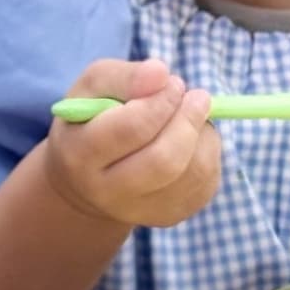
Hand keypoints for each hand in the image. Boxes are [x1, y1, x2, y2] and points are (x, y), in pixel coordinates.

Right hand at [38, 59, 220, 229]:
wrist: (85, 180)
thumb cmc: (90, 122)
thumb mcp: (91, 88)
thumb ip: (124, 76)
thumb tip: (162, 74)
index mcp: (80, 155)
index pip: (130, 130)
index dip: (161, 101)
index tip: (172, 83)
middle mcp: (107, 191)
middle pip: (164, 161)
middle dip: (189, 120)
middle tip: (197, 96)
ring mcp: (141, 211)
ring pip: (193, 172)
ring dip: (204, 134)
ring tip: (194, 115)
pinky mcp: (169, 216)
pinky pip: (206, 184)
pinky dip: (209, 153)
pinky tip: (193, 141)